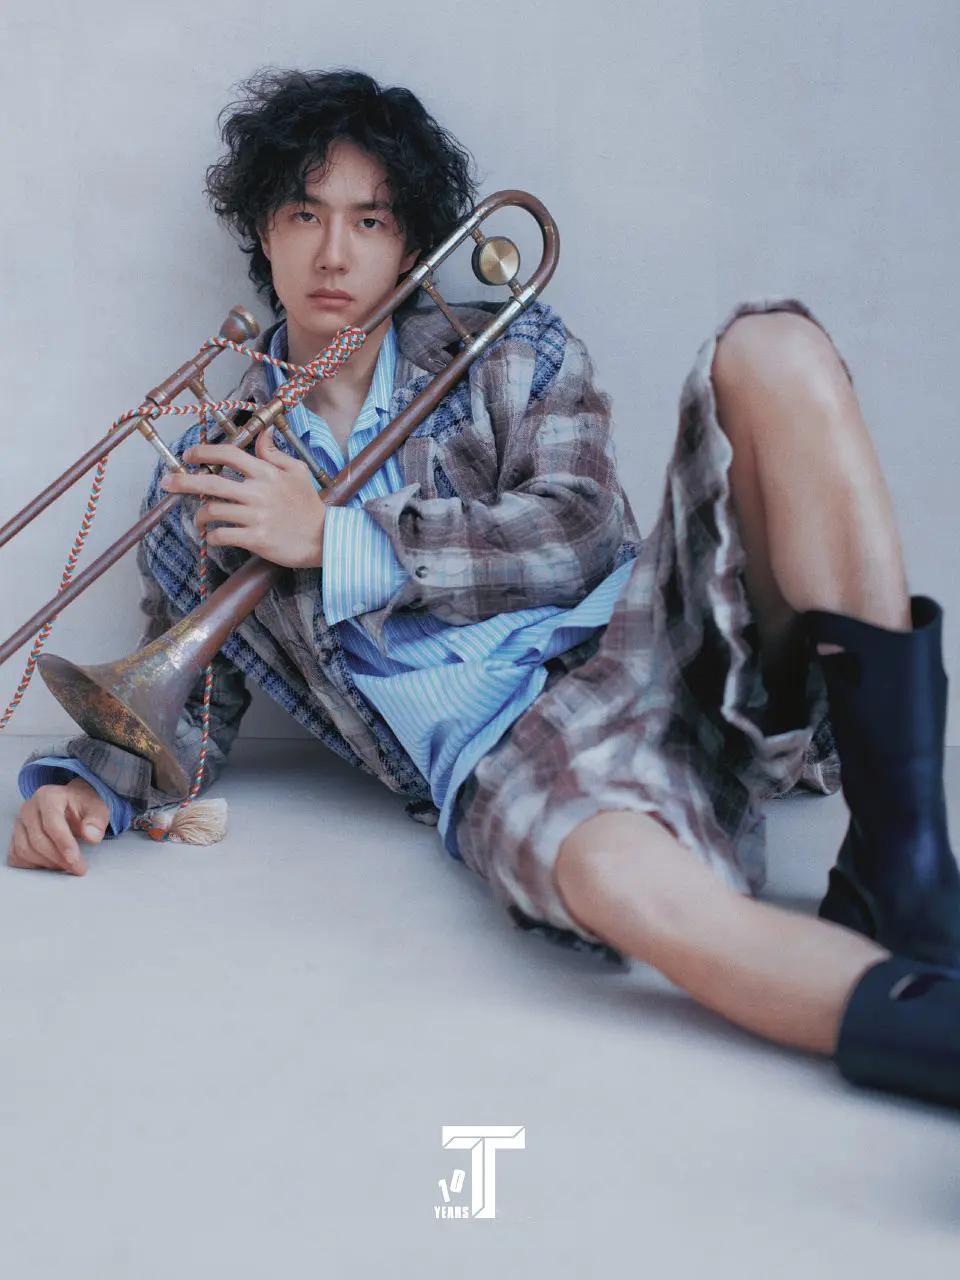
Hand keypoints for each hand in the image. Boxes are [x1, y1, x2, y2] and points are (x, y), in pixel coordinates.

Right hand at [7, 777, 109, 874]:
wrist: (71, 803)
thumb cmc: (82, 805)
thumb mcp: (97, 808)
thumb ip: (96, 821)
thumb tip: (91, 836)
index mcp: (48, 796)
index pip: (52, 824)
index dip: (64, 844)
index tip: (75, 860)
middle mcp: (29, 807)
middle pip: (38, 839)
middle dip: (58, 858)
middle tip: (77, 867)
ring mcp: (19, 822)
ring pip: (25, 849)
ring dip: (46, 863)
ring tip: (66, 865)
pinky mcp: (16, 835)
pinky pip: (17, 855)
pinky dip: (33, 864)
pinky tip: (51, 863)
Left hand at [158, 428, 326, 568]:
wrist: (323, 538)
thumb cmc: (308, 505)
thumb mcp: (297, 471)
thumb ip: (275, 453)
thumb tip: (261, 435)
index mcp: (266, 473)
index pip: (229, 454)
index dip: (203, 452)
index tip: (189, 456)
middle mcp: (258, 492)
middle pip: (210, 482)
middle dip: (182, 482)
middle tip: (167, 483)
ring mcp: (256, 516)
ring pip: (212, 511)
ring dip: (200, 516)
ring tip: (200, 519)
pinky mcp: (256, 539)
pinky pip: (222, 535)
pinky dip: (212, 537)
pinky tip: (213, 536)